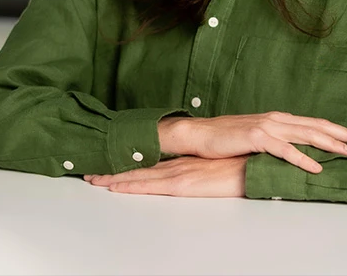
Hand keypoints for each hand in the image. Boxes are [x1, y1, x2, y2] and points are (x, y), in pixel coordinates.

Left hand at [84, 155, 247, 196]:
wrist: (255, 164)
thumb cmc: (244, 166)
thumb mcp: (222, 169)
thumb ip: (209, 170)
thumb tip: (204, 173)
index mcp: (188, 161)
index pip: (154, 161)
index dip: (132, 162)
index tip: (113, 162)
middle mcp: (178, 164)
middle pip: (140, 167)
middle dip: (115, 170)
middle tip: (91, 171)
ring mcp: (178, 173)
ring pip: (139, 175)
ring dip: (115, 177)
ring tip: (93, 179)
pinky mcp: (181, 184)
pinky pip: (149, 185)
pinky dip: (129, 184)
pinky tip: (114, 187)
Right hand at [159, 111, 346, 173]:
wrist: (201, 134)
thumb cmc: (227, 138)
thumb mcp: (256, 137)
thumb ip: (276, 140)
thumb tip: (296, 150)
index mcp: (277, 119)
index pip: (312, 122)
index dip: (335, 128)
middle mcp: (276, 119)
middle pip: (315, 126)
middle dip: (340, 134)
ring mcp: (267, 127)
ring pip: (305, 135)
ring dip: (329, 144)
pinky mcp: (256, 138)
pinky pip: (284, 150)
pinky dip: (302, 158)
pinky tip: (315, 166)